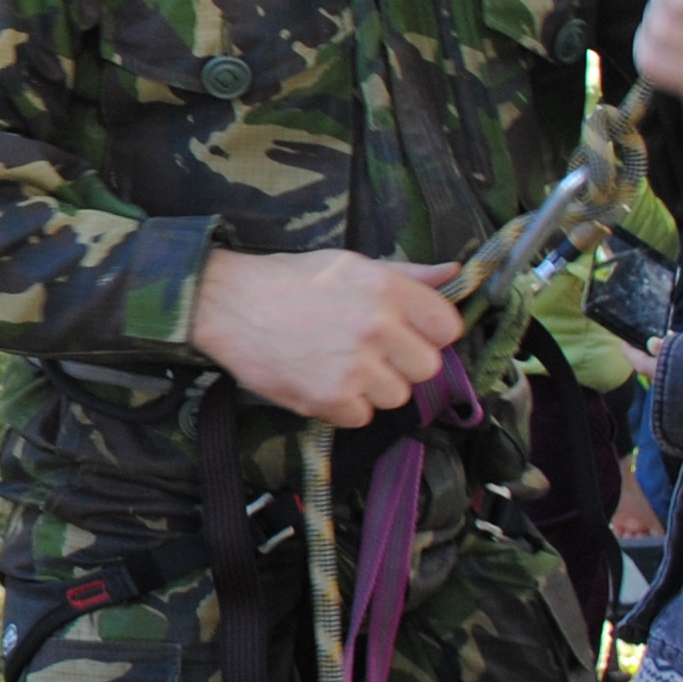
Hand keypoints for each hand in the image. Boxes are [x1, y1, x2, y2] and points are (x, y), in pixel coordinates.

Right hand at [192, 247, 462, 425]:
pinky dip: (343, 406)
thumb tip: (455, 275)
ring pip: (396, 396)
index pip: (447, 327)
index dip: (430, 333)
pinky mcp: (329, 397)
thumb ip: (406, 275)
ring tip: (340, 365)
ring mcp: (353, 365)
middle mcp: (375, 326)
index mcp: (385, 288)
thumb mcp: (350, 265)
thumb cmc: (289, 281)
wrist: (227, 304)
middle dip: (402, 363)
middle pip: (427, 367)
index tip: (409, 334)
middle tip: (370, 352)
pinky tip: (321, 380)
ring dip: (373, 388)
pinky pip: (361, 417)